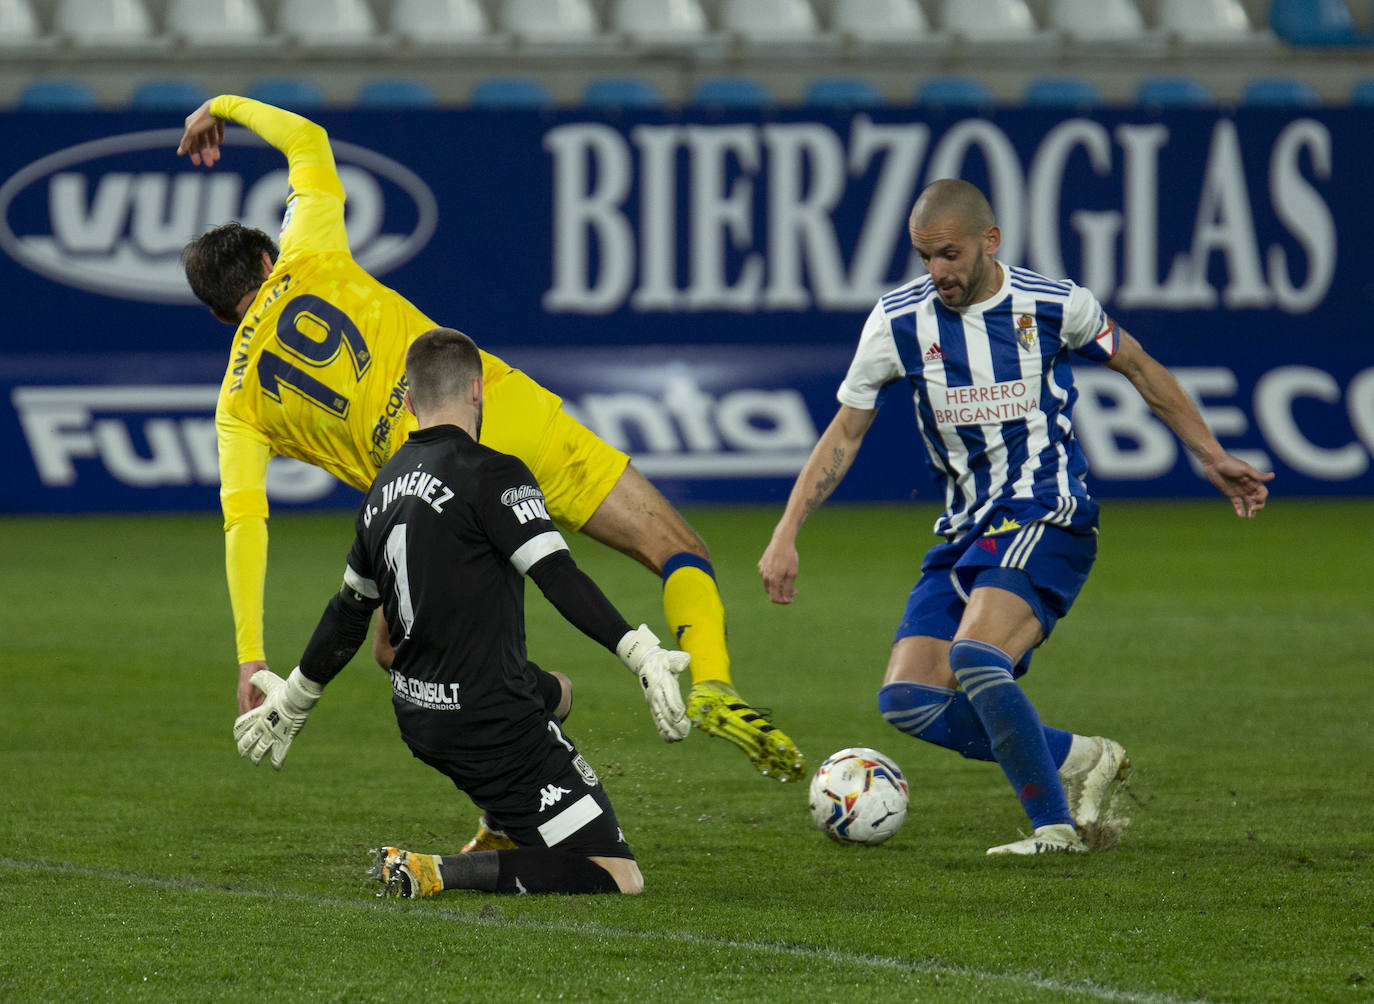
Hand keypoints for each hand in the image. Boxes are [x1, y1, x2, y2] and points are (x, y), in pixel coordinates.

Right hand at [177, 99, 225, 166]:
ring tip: (217, 158)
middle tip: (209, 164)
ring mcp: (209, 119)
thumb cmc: (204, 119)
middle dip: (205, 153)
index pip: (190, 142)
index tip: (197, 164)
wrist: (219, 106)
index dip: (193, 153)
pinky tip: (221, 143)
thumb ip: (186, 141)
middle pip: (201, 141)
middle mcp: (198, 122)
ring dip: (213, 148)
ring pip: (210, 137)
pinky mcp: (219, 117)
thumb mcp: (193, 131)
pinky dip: (219, 136)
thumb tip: (179, 153)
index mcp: (190, 125)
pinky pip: (218, 129)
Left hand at [232, 668, 323, 769]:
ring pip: (260, 751)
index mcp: (257, 715)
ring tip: (255, 761)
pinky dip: (277, 762)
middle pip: (247, 741)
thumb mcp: (270, 681)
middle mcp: (262, 727)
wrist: (296, 698)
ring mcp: (272, 735)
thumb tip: (252, 675)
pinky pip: (279, 755)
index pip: (242, 725)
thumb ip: (260, 679)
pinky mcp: (284, 740)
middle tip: (242, 752)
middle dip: (243, 748)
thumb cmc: (284, 689)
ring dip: (256, 757)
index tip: (237, 736)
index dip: (238, 732)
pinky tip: (276, 768)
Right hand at [616, 625, 688, 741]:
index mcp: (661, 682)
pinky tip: (670, 740)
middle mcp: (656, 695)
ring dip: (670, 730)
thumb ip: (677, 660)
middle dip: (674, 723)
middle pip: (665, 711)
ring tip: (680, 739)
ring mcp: (653, 703)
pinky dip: (663, 731)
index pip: (668, 696)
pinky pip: (657, 721)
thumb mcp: (670, 657)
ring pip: (661, 719)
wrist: (647, 663)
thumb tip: (684, 662)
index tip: (682, 715)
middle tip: (686, 732)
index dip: (674, 706)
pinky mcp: (653, 708)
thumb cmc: (663, 660)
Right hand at [758, 537, 799, 603]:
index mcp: (773, 580)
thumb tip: (786, 600)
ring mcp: (762, 570)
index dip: (783, 602)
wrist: (782, 540)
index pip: (774, 598)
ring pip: (768, 584)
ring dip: (778, 586)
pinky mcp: (762, 564)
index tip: (792, 599)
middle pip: (771, 592)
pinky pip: (766, 575)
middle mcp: (765, 576)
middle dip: (782, 594)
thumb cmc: (789, 557)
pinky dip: (774, 578)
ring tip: (789, 581)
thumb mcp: (792, 574)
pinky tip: (781, 572)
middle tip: (794, 590)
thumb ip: (788, 589)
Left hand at [1201, 454, 1274, 517]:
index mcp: (1254, 480)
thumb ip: (1258, 475)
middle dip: (1258, 505)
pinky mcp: (1230, 493)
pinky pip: (1237, 503)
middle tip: (1253, 509)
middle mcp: (1248, 486)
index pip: (1263, 492)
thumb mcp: (1245, 469)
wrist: (1214, 463)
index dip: (1262, 497)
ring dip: (1251, 510)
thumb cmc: (1230, 463)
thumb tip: (1273, 476)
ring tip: (1250, 517)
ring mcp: (1239, 490)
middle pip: (1257, 499)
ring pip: (1248, 503)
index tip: (1255, 499)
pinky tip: (1241, 516)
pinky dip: (1240, 509)